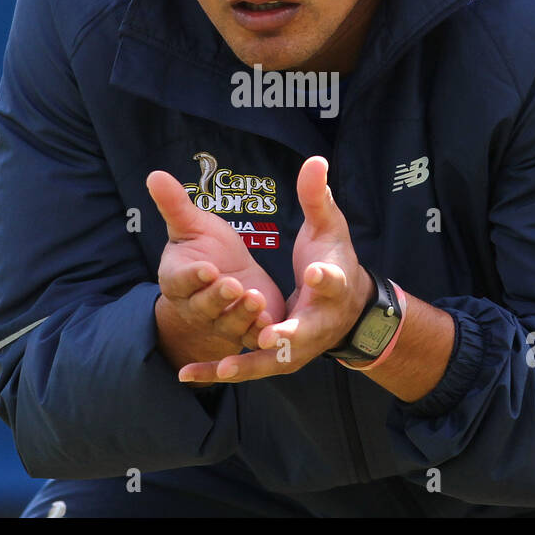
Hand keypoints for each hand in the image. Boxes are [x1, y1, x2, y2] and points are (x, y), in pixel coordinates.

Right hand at [147, 170, 285, 369]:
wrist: (230, 278)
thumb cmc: (206, 248)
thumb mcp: (192, 225)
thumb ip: (175, 205)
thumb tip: (153, 174)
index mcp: (178, 279)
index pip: (180, 280)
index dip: (193, 277)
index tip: (207, 268)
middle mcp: (196, 306)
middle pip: (203, 306)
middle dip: (217, 297)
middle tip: (233, 285)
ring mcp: (221, 323)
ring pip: (228, 324)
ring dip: (241, 315)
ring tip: (256, 298)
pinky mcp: (246, 331)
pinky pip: (251, 336)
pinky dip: (259, 333)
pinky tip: (272, 324)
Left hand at [177, 156, 372, 382]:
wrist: (347, 308)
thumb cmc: (334, 260)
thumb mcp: (329, 227)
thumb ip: (318, 197)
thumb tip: (316, 160)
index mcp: (334, 285)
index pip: (332, 281)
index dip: (325, 278)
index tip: (313, 274)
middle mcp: (319, 322)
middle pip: (304, 331)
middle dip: (287, 335)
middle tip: (267, 335)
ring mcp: (299, 346)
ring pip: (271, 359)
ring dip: (247, 362)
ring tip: (221, 367)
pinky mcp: (277, 359)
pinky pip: (246, 366)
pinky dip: (218, 370)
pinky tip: (187, 374)